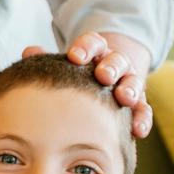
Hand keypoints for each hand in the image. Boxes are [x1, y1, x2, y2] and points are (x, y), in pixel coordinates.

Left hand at [23, 31, 152, 136]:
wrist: (99, 87)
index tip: (74, 57)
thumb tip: (29, 52)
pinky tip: (137, 130)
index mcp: (95, 52)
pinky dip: (142, 119)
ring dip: (130, 89)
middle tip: (104, 76)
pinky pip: (144, 110)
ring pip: (134, 82)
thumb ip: (46, 60)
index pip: (94, 42)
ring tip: (125, 98)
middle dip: (111, 67)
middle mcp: (115, 65)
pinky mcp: (138, 104)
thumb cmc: (75, 77)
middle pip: (117, 60)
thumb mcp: (64, 67)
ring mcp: (128, 83)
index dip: (86, 47)